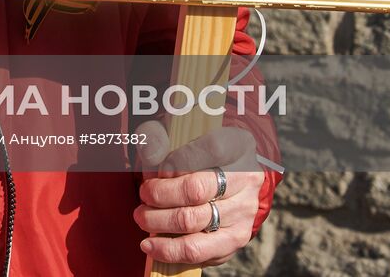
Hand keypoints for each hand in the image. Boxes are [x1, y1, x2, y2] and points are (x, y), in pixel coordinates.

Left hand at [133, 120, 263, 266]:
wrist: (225, 185)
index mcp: (238, 146)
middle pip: (196, 189)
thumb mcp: (180, 138)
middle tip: (143, 195)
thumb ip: (160, 138)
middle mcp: (247, 179)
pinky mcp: (236, 239)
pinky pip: (198, 250)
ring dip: (159, 221)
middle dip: (160, 194)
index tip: (159, 170)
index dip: (176, 160)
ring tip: (142, 217)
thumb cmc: (197, 159)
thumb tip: (149, 150)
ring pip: (194, 221)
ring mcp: (244, 211)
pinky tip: (150, 244)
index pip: (210, 149)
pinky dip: (169, 249)